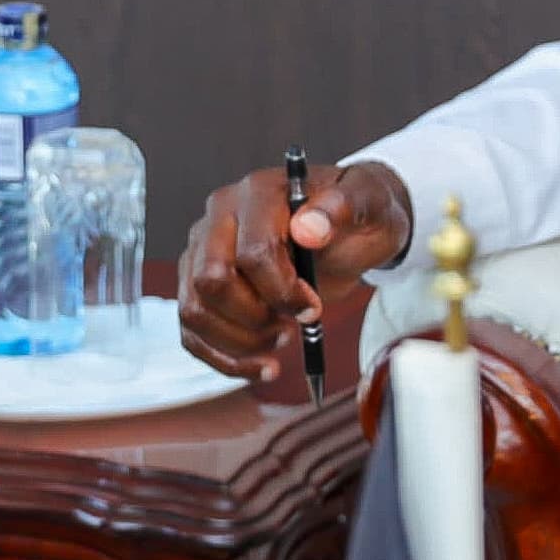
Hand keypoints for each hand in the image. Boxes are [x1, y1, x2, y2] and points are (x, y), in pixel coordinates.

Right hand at [175, 159, 410, 379]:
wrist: (349, 227)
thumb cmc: (356, 213)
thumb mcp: (367, 202)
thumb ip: (342, 208)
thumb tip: (309, 229)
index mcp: (258, 193)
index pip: (252, 252)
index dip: (283, 291)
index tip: (312, 309)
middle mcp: (220, 217)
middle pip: (211, 281)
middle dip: (255, 317)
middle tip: (293, 325)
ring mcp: (202, 250)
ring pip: (195, 310)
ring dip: (241, 341)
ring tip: (281, 338)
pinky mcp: (198, 283)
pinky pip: (192, 331)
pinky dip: (226, 360)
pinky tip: (263, 366)